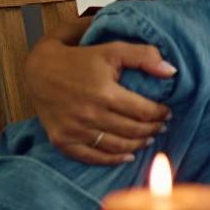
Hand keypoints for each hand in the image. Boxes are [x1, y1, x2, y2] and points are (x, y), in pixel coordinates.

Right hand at [27, 22, 174, 165]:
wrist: (37, 69)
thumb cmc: (78, 57)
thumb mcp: (112, 49)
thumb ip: (144, 56)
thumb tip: (171, 71)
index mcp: (104, 93)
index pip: (144, 111)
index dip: (161, 113)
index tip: (168, 111)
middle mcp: (89, 114)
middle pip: (133, 130)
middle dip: (153, 129)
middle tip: (162, 125)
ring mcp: (74, 130)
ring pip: (116, 146)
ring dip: (137, 145)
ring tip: (149, 138)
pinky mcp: (62, 139)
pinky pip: (92, 157)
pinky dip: (112, 160)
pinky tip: (127, 156)